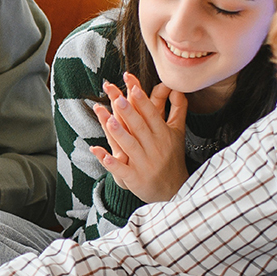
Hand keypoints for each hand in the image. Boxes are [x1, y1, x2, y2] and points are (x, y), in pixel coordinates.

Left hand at [89, 72, 189, 202]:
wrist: (174, 190)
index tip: (132, 84)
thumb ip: (178, 110)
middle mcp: (154, 147)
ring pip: (130, 146)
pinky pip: (121, 169)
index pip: (151, 114)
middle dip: (128, 112)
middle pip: (139, 127)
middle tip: (117, 97)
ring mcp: (144, 164)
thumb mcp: (178, 133)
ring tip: (107, 119)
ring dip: (118, 133)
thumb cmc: (172, 157)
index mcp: (163, 134)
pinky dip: (110, 161)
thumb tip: (178, 89)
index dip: (141, 99)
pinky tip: (98, 151)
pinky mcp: (135, 179)